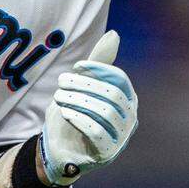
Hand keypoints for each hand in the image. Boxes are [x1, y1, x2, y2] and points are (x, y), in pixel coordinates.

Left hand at [39, 30, 137, 185]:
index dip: (98, 69)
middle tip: (61, 82)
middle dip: (84, 84)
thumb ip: (98, 62)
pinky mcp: (107, 153)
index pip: (119, 79)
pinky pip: (98, 133)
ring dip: (78, 100)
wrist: (59, 147)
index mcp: (127, 100)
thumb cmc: (75, 112)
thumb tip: (114, 34)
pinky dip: (79, 119)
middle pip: (111, 94)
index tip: (76, 66)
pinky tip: (65, 112)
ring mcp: (121, 138)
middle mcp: (130, 119)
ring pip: (105, 112)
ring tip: (58, 96)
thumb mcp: (84, 85)